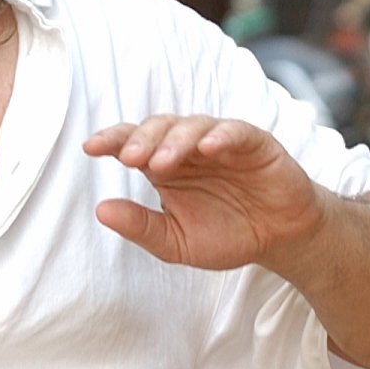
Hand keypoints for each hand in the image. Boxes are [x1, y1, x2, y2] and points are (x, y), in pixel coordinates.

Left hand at [86, 116, 325, 272]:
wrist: (279, 240)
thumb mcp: (177, 242)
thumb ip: (141, 227)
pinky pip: (236, 131)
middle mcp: (190, 148)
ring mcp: (222, 142)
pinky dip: (221, 136)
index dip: (112, 140)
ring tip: (162, 163)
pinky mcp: (255, 143)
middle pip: (159, 128)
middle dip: (142, 139)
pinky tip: (208, 148)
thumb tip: (100, 210)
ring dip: (175, 140)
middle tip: (129, 159)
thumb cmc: (228, 234)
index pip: (133, 143)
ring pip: (193, 126)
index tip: (90, 148)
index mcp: (165, 167)